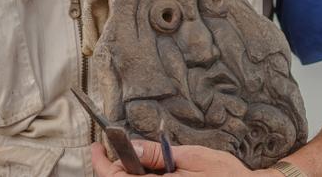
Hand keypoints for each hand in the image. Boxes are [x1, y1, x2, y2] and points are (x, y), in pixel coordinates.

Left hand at [90, 139, 280, 175]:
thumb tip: (133, 146)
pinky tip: (149, 171)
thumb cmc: (225, 175)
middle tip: (110, 149)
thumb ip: (160, 154)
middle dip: (113, 168)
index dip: (102, 163)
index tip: (96, 147)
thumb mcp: (193, 157)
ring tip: (131, 159)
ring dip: (127, 175)